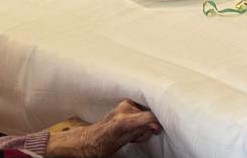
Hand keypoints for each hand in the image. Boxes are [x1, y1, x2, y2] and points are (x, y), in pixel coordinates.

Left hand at [45, 100, 160, 157]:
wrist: (87, 139)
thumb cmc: (102, 144)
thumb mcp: (122, 142)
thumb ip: (140, 132)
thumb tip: (155, 126)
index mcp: (123, 120)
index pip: (150, 116)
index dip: (157, 123)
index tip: (158, 130)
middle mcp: (124, 108)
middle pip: (148, 115)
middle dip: (146, 127)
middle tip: (136, 136)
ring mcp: (124, 104)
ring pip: (145, 112)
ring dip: (142, 123)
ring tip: (131, 131)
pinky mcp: (125, 102)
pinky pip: (141, 110)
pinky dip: (139, 118)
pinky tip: (131, 125)